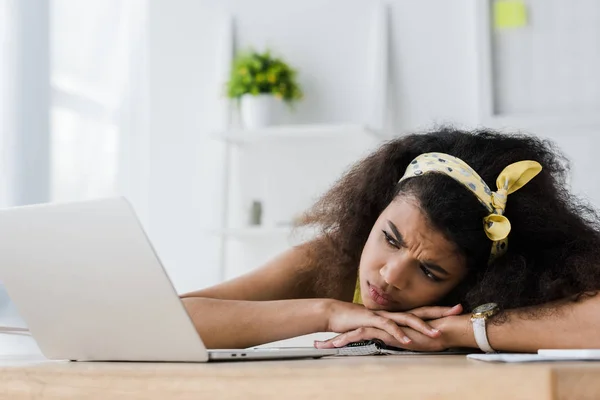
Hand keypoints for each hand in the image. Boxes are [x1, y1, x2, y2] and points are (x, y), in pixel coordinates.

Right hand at [315, 301, 462, 348]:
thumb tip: (407, 336)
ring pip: (408, 319)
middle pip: (421, 311)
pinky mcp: (373, 320)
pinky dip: (399, 334)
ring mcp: (385, 315)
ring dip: (423, 326)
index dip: (440, 309)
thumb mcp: (380, 327)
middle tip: (458, 310)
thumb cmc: (357, 321)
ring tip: (437, 334)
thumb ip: (394, 330)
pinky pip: (389, 328)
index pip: (422, 310)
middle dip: (440, 311)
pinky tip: (408, 341)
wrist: (336, 314)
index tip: (458, 308)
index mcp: (397, 314)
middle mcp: (394, 312)